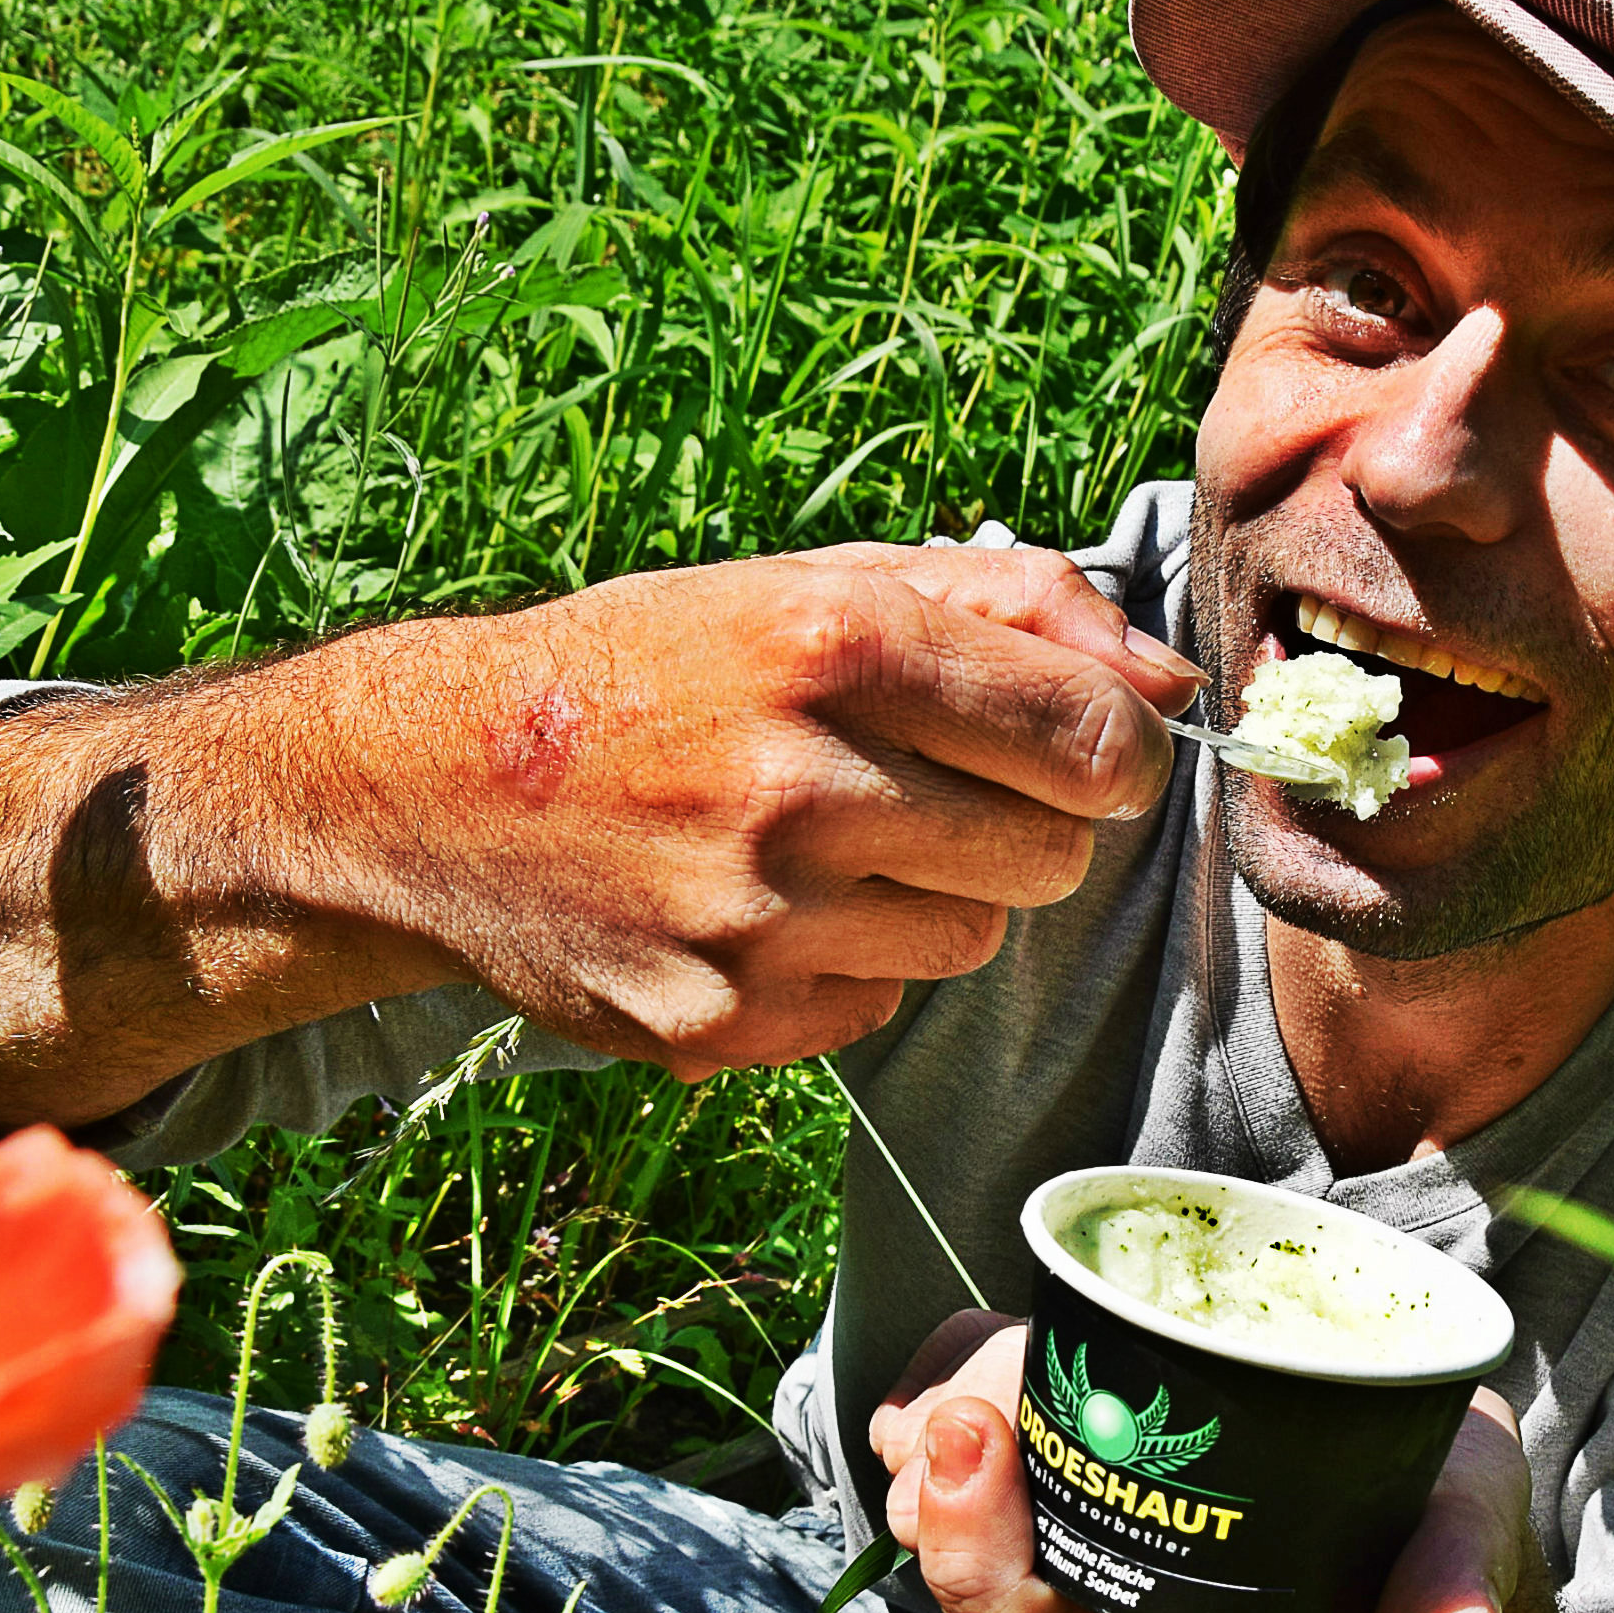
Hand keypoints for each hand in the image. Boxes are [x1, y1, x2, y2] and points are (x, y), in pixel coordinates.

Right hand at [294, 544, 1203, 1075]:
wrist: (438, 787)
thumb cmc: (656, 669)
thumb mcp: (817, 589)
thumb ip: (1016, 610)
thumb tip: (1175, 684)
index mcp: (836, 648)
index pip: (1096, 739)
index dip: (1116, 752)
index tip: (1083, 752)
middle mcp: (800, 786)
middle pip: (1052, 853)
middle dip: (1017, 822)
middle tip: (914, 788)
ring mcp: (758, 919)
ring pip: (973, 936)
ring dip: (929, 894)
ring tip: (819, 844)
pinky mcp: (722, 1023)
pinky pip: (881, 1003)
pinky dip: (847, 963)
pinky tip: (756, 908)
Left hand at [866, 1310, 1536, 1612]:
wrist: (1418, 1438)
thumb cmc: (1427, 1499)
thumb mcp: (1460, 1531)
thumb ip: (1454, 1583)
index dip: (986, 1572)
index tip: (982, 1447)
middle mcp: (1107, 1601)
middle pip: (968, 1574)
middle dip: (948, 1489)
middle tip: (968, 1406)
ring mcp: (1070, 1522)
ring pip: (944, 1492)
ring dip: (943, 1414)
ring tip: (1001, 1345)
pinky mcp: (1052, 1444)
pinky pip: (943, 1424)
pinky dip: (946, 1370)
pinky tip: (991, 1333)